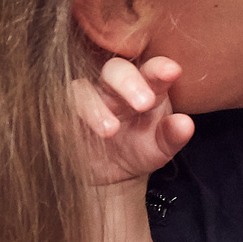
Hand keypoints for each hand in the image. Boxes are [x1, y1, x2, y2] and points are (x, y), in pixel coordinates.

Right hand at [71, 54, 193, 186]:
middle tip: (144, 102)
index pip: (152, 70)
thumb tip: (185, 124)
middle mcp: (114, 88)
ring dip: (94, 107)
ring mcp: (86, 99)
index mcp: (145, 87)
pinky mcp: (62, 116)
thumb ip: (173, 135)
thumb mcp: (161, 146)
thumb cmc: (140, 148)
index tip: (172, 71)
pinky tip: (71, 134)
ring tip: (111, 130)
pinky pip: (56, 112)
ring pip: (81, 90)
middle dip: (128, 82)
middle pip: (115, 70)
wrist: (111, 173)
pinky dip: (63, 121)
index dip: (160, 68)